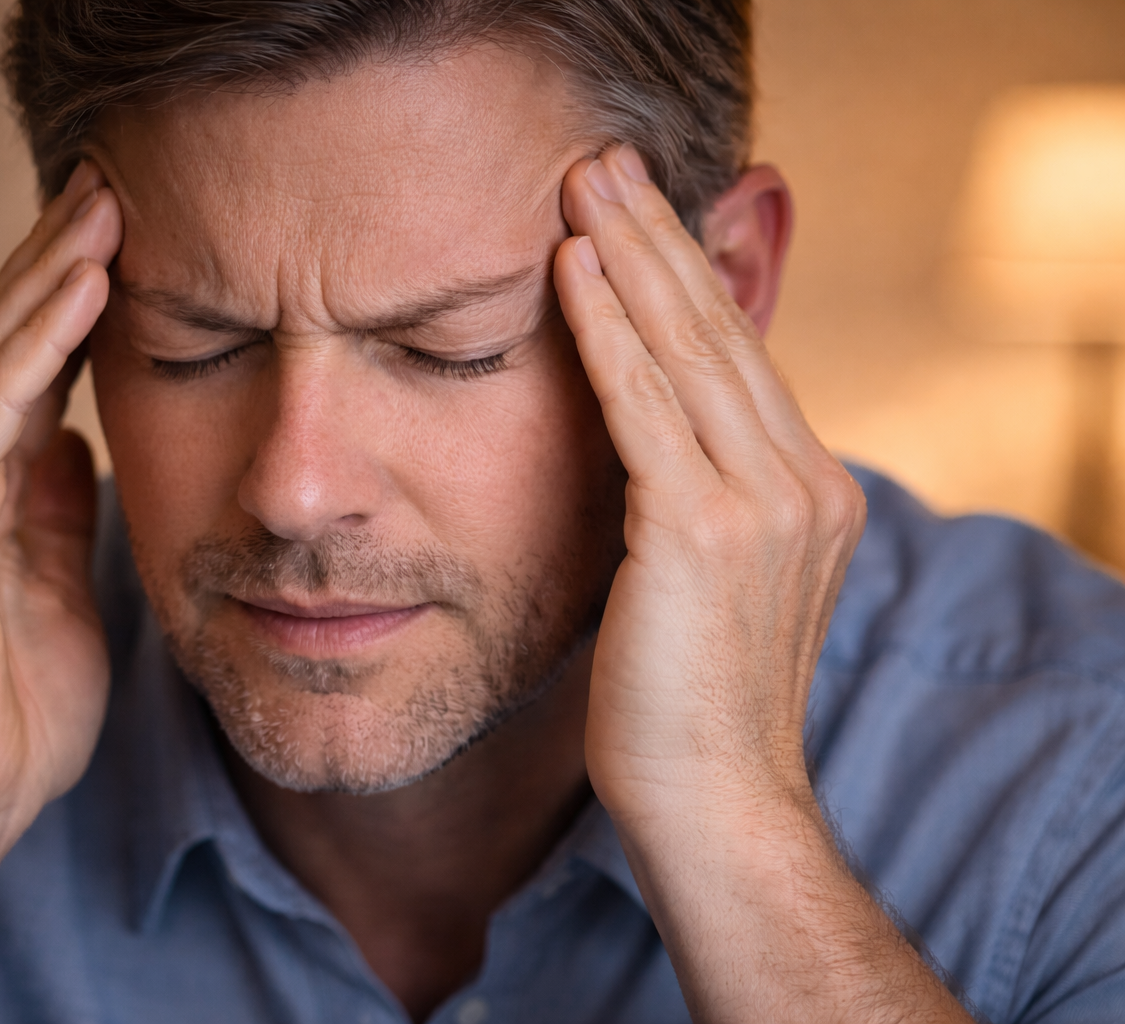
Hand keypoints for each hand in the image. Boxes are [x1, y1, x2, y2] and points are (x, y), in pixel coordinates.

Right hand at [0, 159, 121, 839]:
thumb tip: (76, 442)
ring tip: (105, 204)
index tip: (118, 234)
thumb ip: (54, 509)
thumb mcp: (52, 585)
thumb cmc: (5, 713)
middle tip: (110, 181)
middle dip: (52, 258)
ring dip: (48, 274)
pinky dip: (35, 343)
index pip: (12, 366)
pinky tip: (82, 286)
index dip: (60, 297)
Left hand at [555, 149, 970, 1021]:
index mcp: (808, 493)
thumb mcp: (700, 587)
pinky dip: (605, 330)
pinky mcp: (703, 529)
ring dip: (629, 254)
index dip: (683, 278)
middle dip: (657, 237)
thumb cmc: (685, 710)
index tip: (635, 216)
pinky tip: (569, 267)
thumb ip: (690, 506)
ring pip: (685, 348)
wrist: (715, 807)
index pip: (735, 359)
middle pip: (719, 330)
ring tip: (581, 182)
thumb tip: (641, 449)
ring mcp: (763, 503)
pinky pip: (643, 404)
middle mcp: (803, 482)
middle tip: (604, 162)